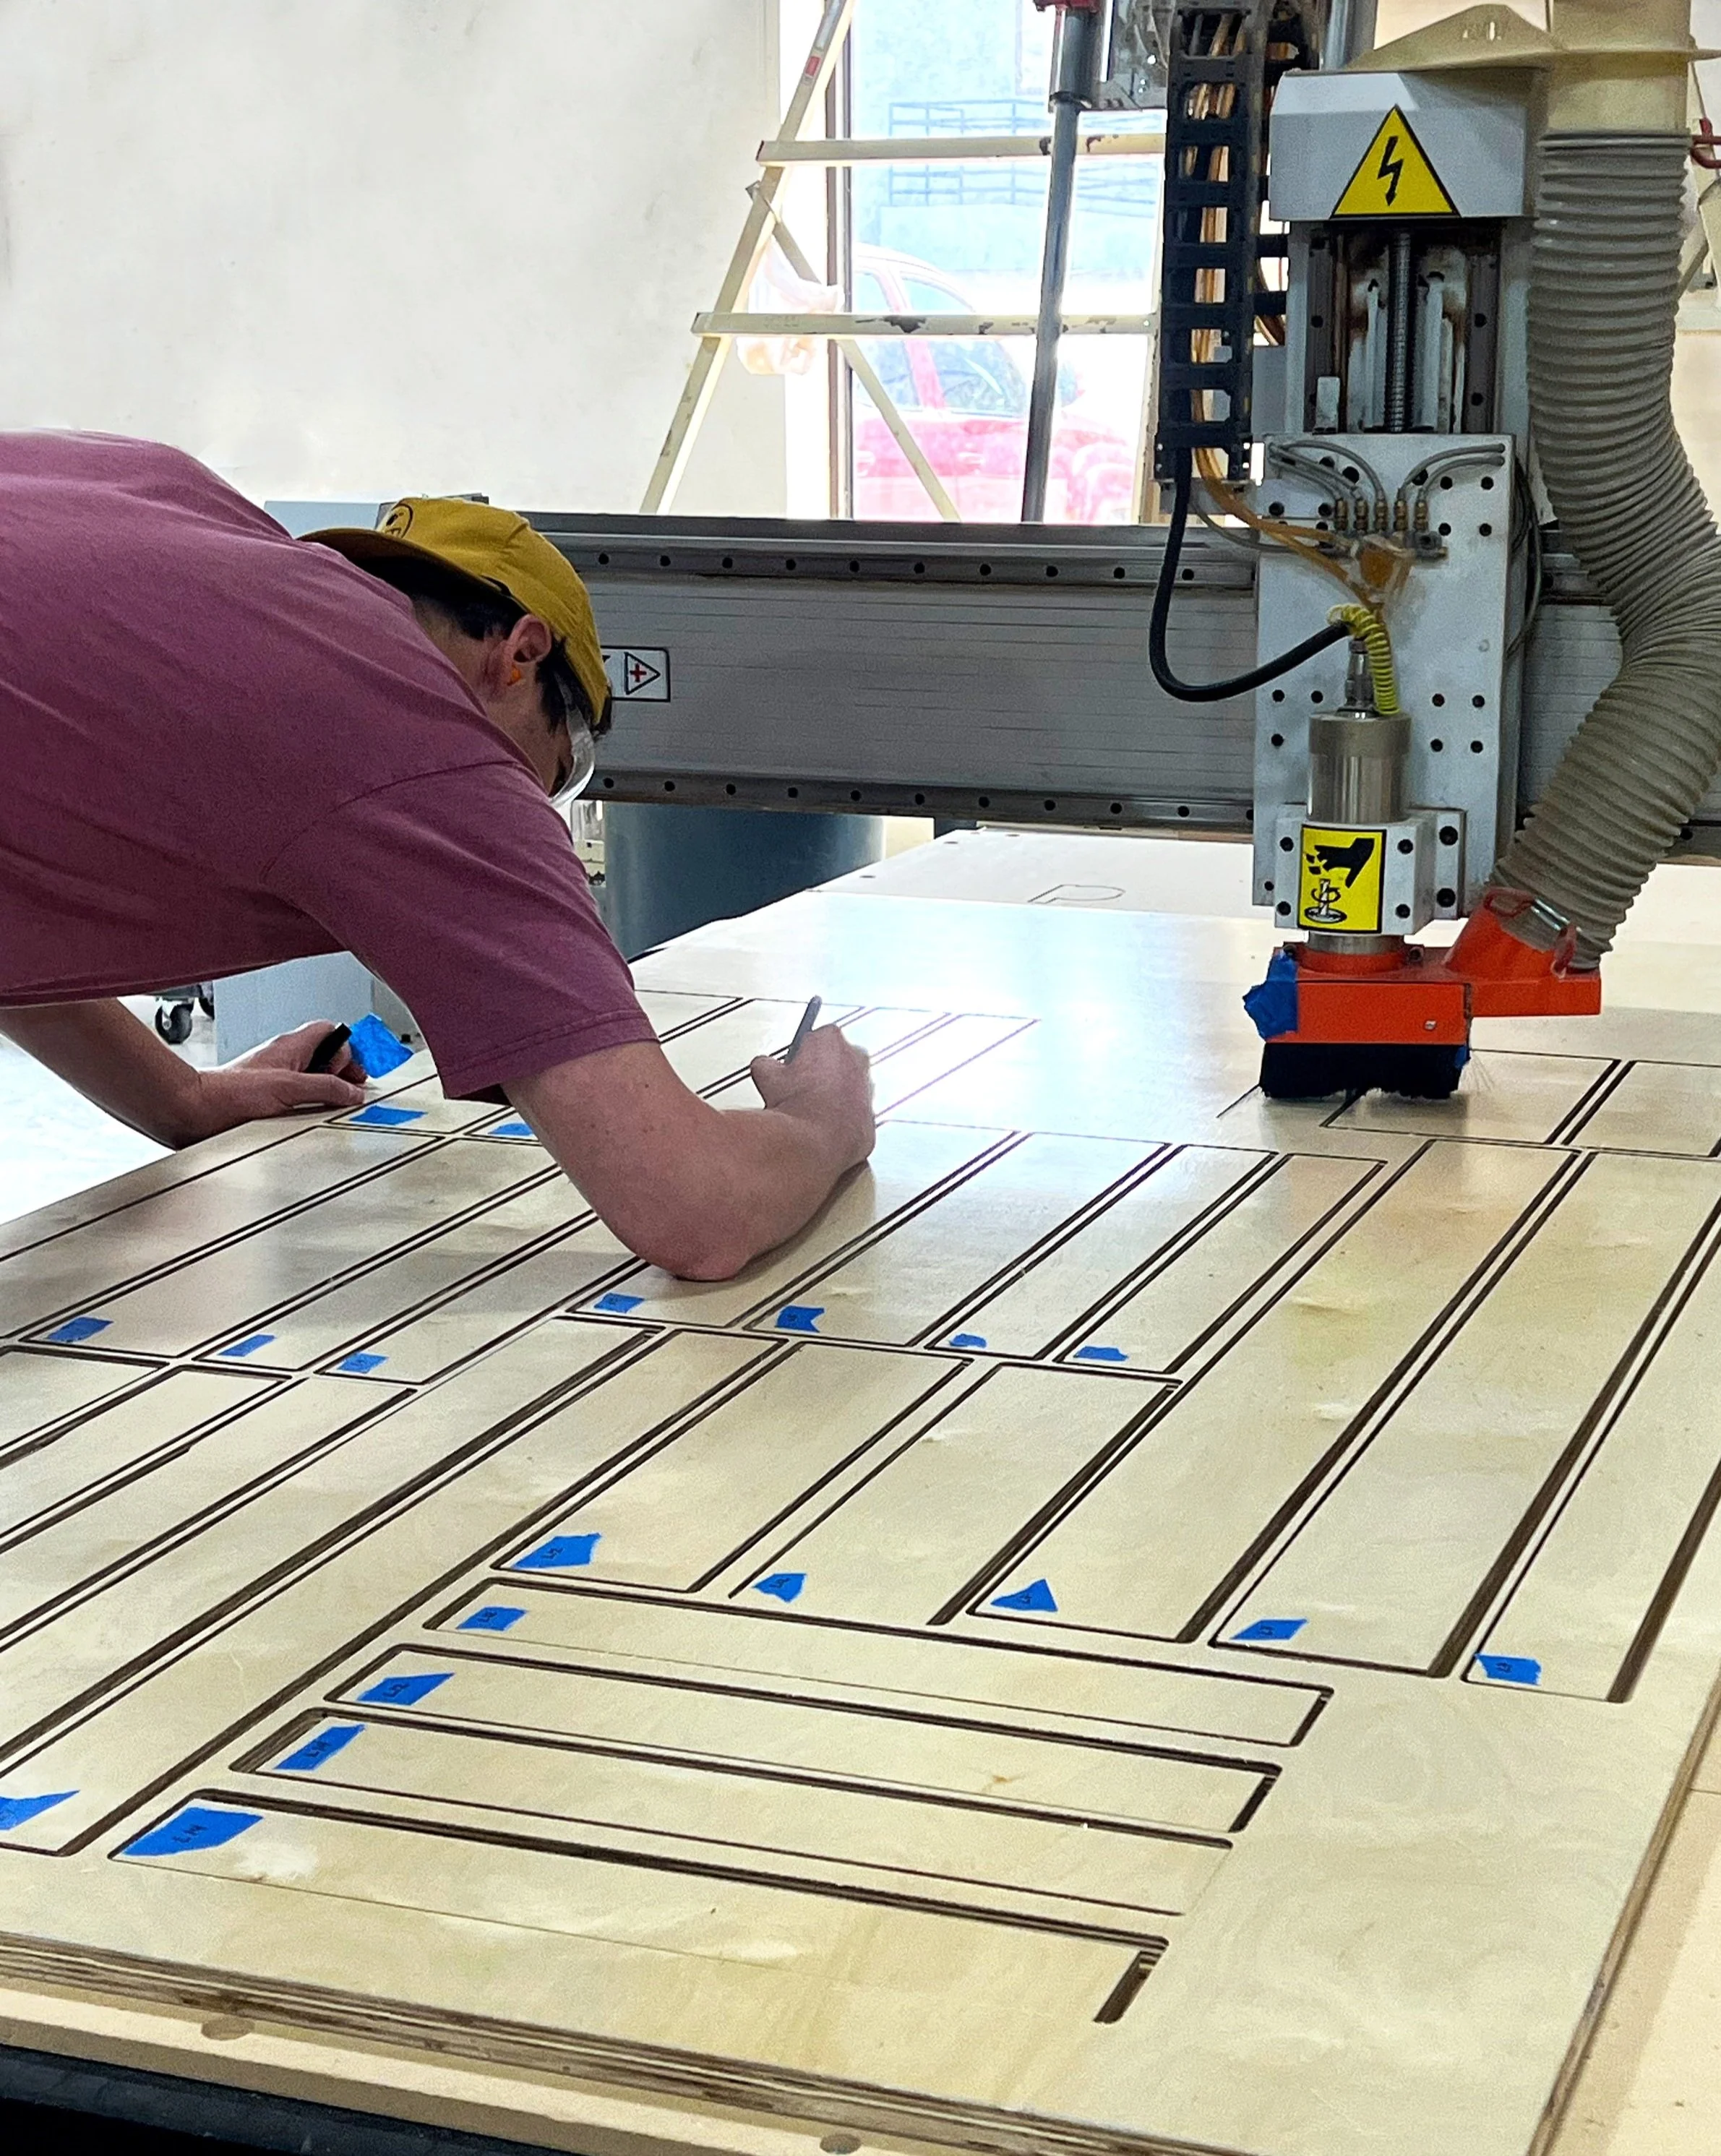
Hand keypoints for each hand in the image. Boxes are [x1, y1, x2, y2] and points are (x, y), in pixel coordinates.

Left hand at [180, 1020, 367, 1139]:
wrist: (195, 1111)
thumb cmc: (229, 1093)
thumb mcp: (288, 1088)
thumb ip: (325, 1087)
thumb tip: (353, 1092)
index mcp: (292, 1046)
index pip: (331, 1031)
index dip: (348, 1049)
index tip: (356, 1071)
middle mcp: (285, 1059)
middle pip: (327, 1056)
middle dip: (342, 1073)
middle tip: (349, 1091)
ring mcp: (277, 1078)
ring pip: (314, 1077)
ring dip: (326, 1091)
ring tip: (330, 1106)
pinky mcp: (268, 1098)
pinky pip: (300, 1096)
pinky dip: (311, 1105)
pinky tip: (309, 1118)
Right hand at [749, 1025, 874, 1173]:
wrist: (816, 1142)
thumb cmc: (797, 1106)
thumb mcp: (767, 1076)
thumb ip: (766, 1063)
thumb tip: (764, 1065)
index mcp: (830, 1040)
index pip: (816, 1038)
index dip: (801, 1054)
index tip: (793, 1067)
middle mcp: (856, 1057)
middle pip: (835, 1060)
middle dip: (821, 1071)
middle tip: (800, 1088)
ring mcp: (867, 1085)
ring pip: (847, 1086)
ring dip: (833, 1094)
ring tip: (810, 1109)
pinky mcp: (871, 1112)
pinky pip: (854, 1110)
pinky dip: (842, 1115)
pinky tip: (823, 1124)